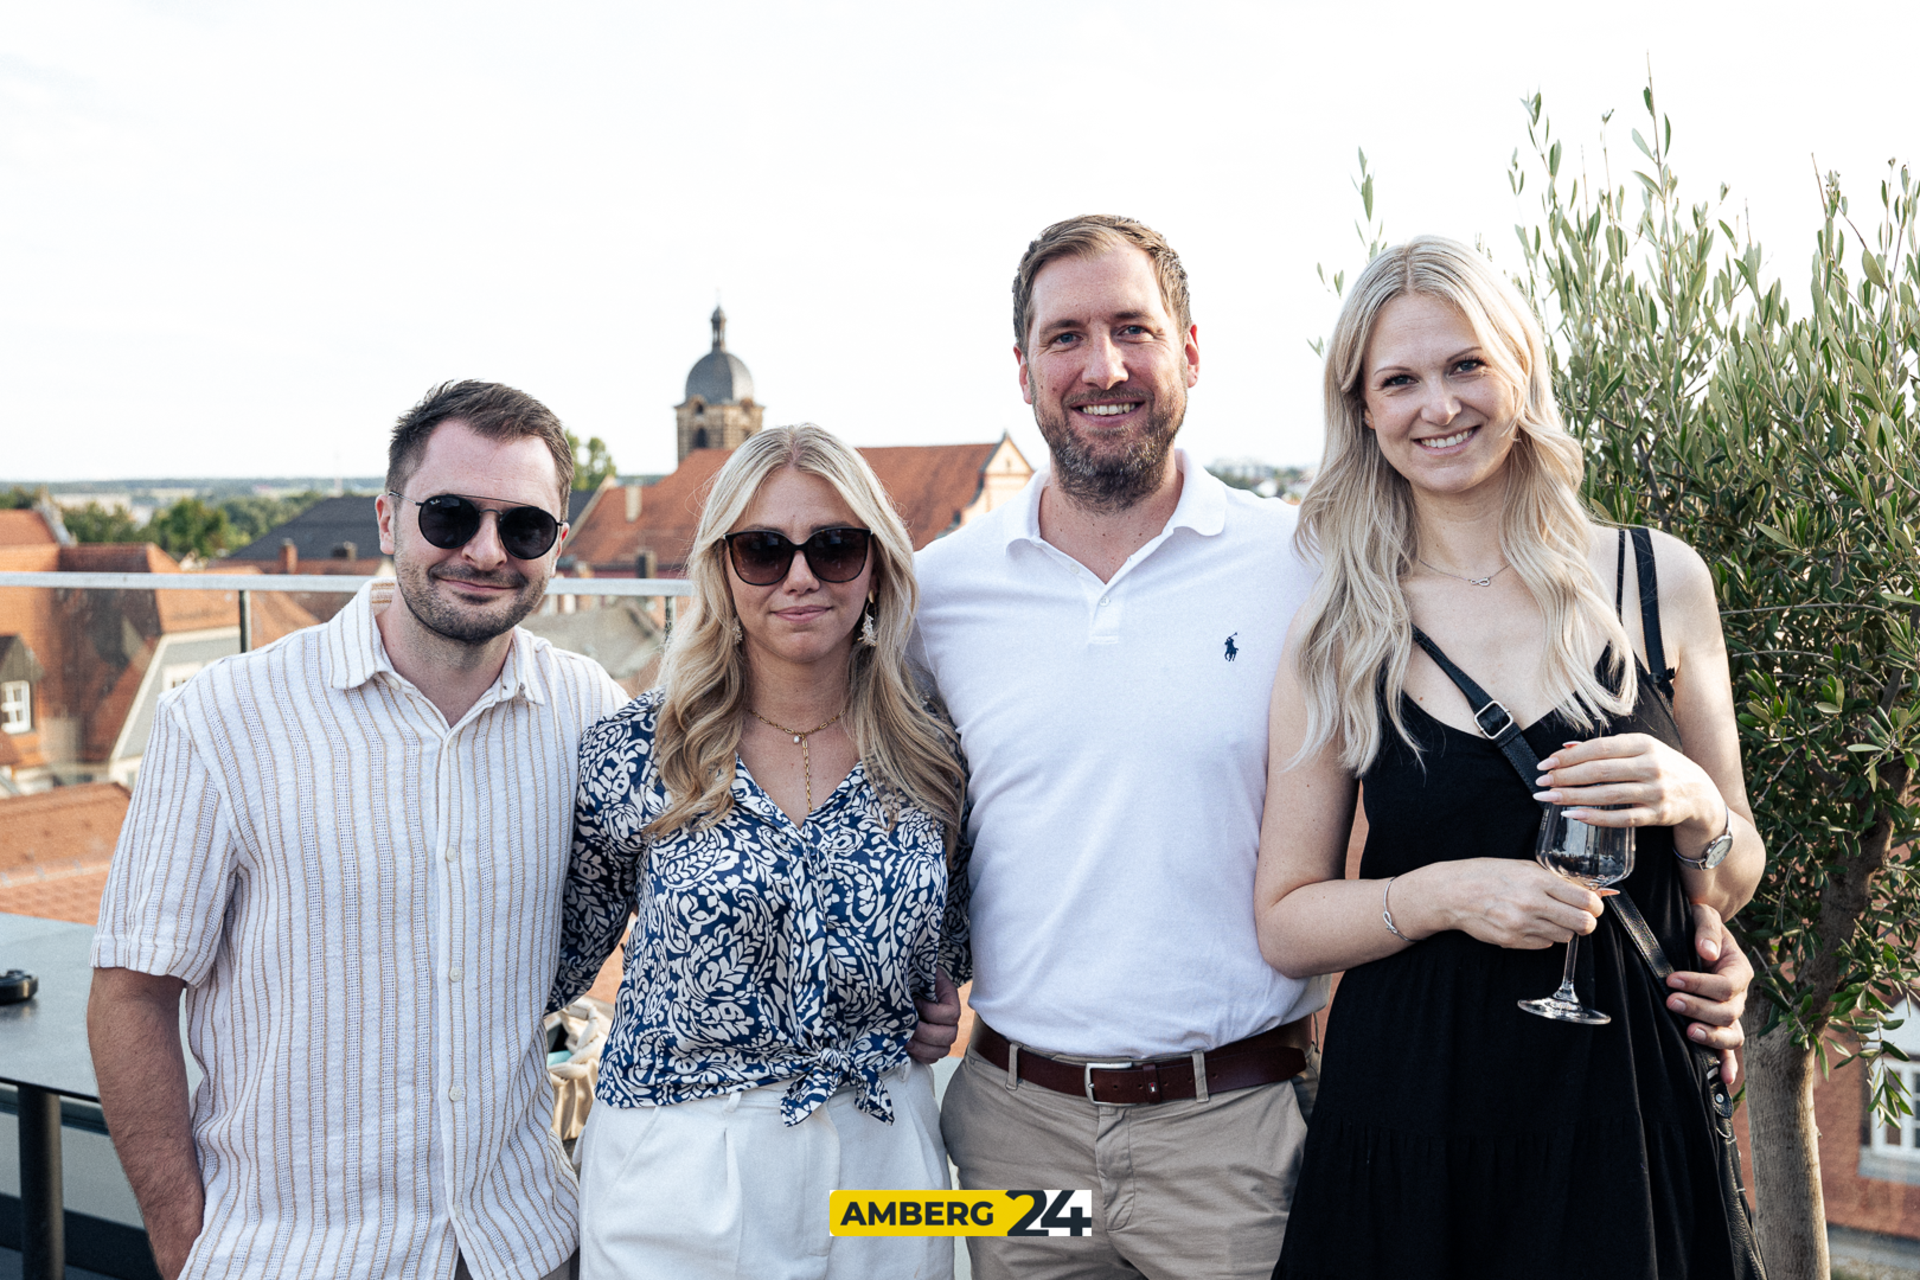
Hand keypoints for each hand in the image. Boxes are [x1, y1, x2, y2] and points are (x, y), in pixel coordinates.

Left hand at [906, 969, 960, 1063]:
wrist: (898, 980)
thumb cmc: (907, 973)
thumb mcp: (915, 968)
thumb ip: (917, 974)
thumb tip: (910, 988)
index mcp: (948, 996)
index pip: (951, 1014)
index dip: (932, 1012)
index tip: (915, 1002)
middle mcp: (948, 1017)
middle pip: (949, 1036)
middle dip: (925, 1034)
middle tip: (906, 1027)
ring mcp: (940, 1031)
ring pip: (942, 1050)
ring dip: (921, 1048)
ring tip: (904, 1039)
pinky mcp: (928, 1043)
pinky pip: (931, 1058)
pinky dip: (919, 1056)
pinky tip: (905, 1045)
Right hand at [1420, 858, 1605, 950]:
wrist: (1452, 893)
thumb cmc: (1487, 874)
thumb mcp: (1524, 868)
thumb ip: (1558, 880)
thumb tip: (1595, 891)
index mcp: (1537, 880)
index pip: (1586, 900)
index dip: (1596, 906)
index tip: (1594, 905)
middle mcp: (1532, 904)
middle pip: (1583, 924)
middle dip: (1587, 922)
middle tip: (1580, 916)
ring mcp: (1522, 925)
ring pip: (1565, 936)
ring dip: (1564, 928)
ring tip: (1548, 916)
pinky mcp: (1513, 941)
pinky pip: (1545, 944)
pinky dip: (1544, 936)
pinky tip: (1531, 923)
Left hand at [1533, 733, 1719, 831]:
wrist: (1701, 794)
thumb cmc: (1662, 767)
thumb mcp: (1640, 750)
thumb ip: (1605, 748)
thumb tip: (1565, 746)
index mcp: (1644, 744)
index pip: (1599, 748)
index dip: (1569, 756)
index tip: (1545, 763)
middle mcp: (1651, 766)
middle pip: (1599, 771)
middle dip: (1565, 777)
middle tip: (1541, 783)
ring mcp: (1655, 791)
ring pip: (1606, 795)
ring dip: (1573, 797)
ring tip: (1548, 799)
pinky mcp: (1657, 814)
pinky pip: (1621, 818)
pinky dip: (1595, 817)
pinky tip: (1572, 815)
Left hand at [1664, 902, 1750, 1083]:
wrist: (1693, 934)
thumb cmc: (1697, 924)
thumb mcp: (1703, 915)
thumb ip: (1707, 930)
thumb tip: (1707, 953)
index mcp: (1739, 969)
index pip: (1727, 985)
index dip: (1700, 985)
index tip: (1671, 979)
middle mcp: (1739, 995)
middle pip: (1728, 1012)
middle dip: (1699, 1009)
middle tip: (1671, 1001)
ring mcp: (1730, 1014)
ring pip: (1731, 1034)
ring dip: (1711, 1037)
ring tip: (1688, 1032)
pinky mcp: (1717, 1026)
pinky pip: (1728, 1050)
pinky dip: (1727, 1065)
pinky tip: (1722, 1079)